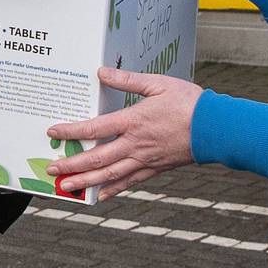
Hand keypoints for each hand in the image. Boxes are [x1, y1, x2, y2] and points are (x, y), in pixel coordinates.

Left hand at [44, 68, 202, 200]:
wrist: (216, 129)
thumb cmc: (189, 103)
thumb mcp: (158, 84)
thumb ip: (127, 80)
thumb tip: (101, 72)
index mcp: (134, 121)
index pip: (95, 128)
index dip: (71, 131)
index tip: (53, 133)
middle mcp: (135, 144)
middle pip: (97, 158)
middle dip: (71, 165)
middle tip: (51, 169)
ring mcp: (145, 160)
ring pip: (110, 175)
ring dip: (86, 182)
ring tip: (66, 187)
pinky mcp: (155, 169)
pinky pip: (130, 182)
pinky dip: (113, 190)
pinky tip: (100, 195)